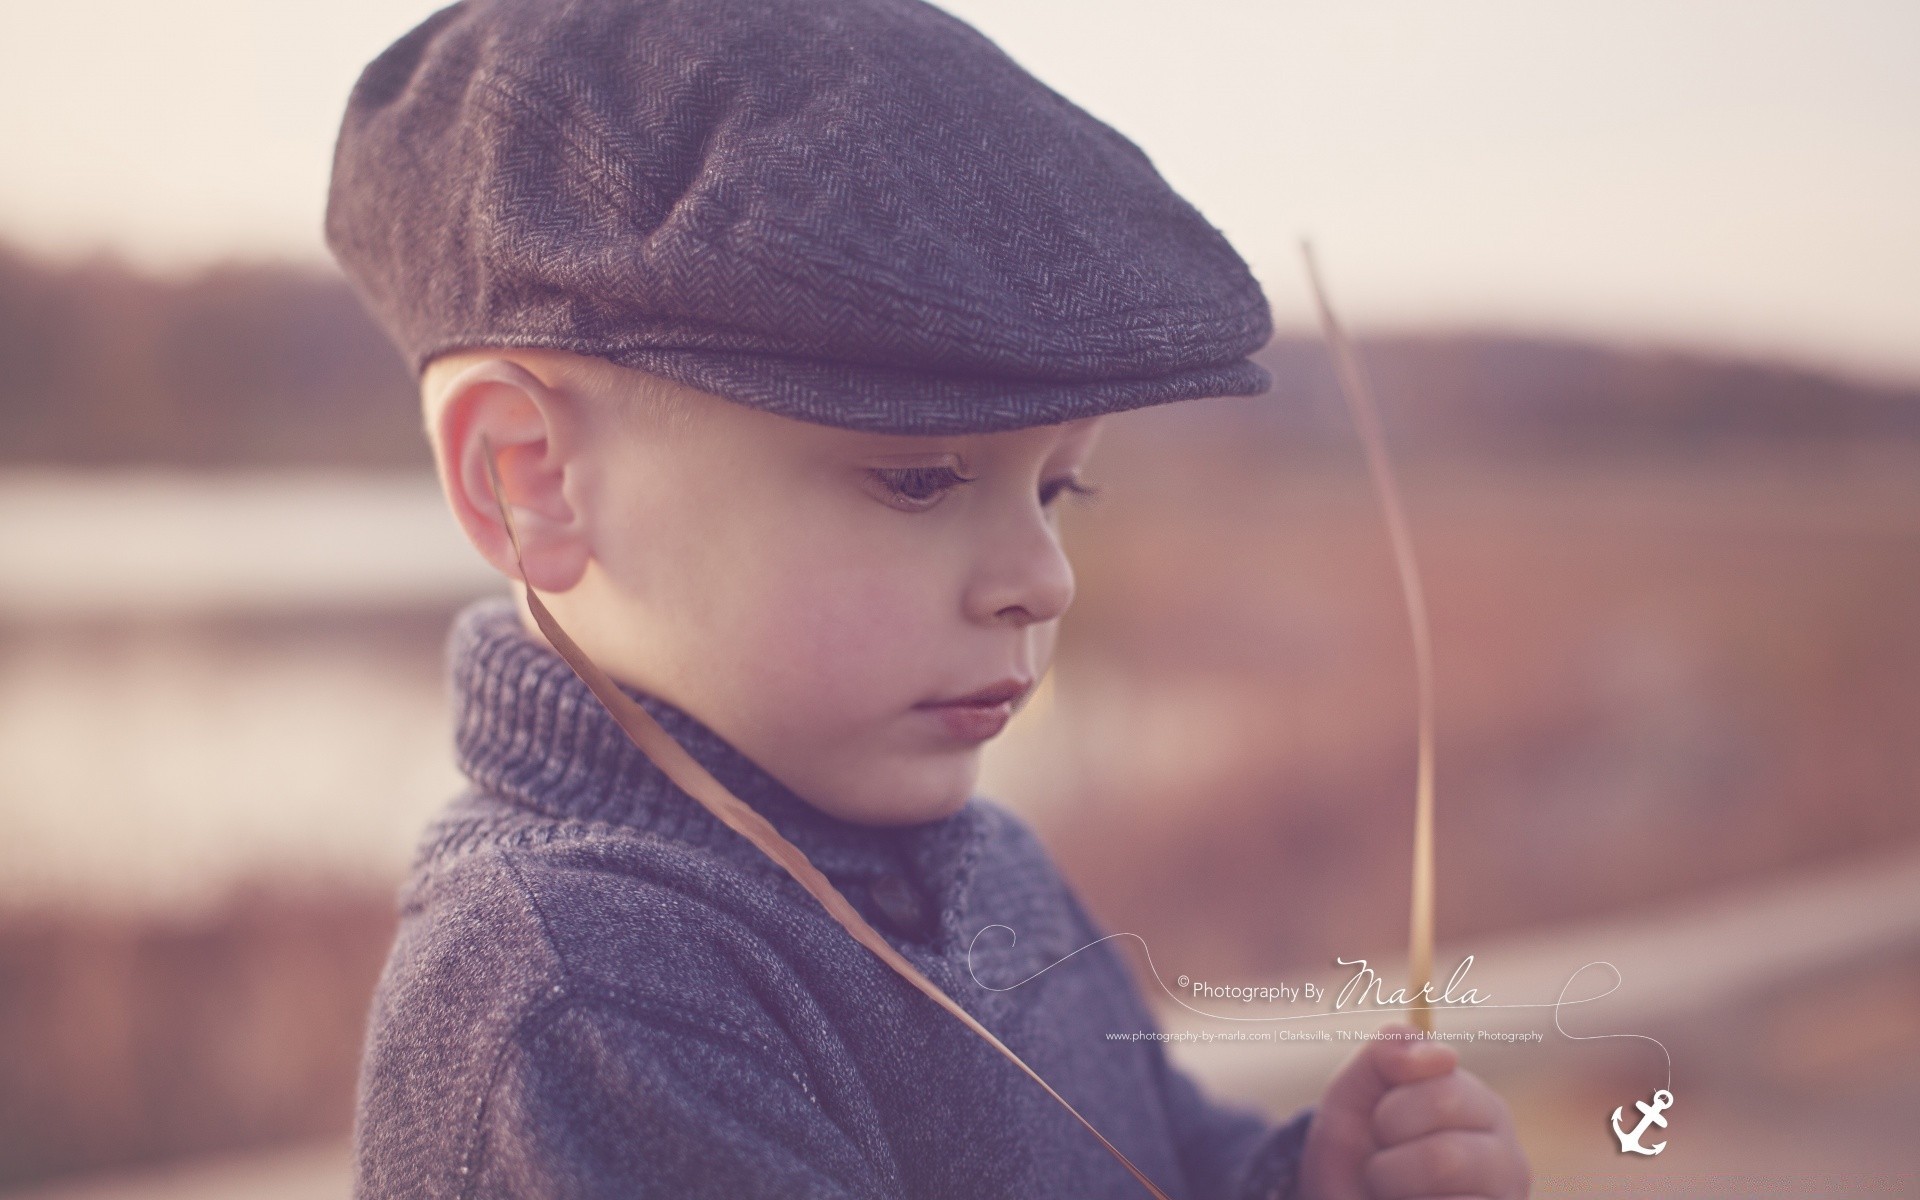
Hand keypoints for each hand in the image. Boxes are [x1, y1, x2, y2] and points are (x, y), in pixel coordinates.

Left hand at [1295, 1022, 1528, 1199]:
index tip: (1380, 1130)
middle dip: (1389, 1166)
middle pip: (1445, 1159)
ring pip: (1443, 1193)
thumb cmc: (1357, 1154)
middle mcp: (1509, 1159)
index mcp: (1482, 1108)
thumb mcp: (1353, 1097)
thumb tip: (1445, 1055)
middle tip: (1382, 1172)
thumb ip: (1385, 1055)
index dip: (1390, 1115)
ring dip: (1396, 1196)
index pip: (1444, 1095)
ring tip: (1397, 1196)